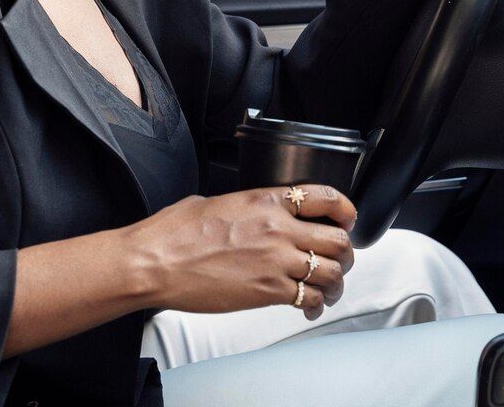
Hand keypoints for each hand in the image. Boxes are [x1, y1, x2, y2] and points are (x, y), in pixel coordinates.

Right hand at [125, 184, 356, 320]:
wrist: (156, 263)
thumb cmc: (175, 232)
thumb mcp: (218, 201)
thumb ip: (247, 204)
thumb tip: (253, 210)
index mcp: (268, 200)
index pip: (327, 198)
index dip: (346, 210)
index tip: (347, 219)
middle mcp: (279, 229)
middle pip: (338, 241)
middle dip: (346, 252)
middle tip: (340, 259)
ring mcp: (277, 262)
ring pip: (332, 272)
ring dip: (336, 282)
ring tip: (329, 288)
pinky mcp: (269, 291)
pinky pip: (309, 298)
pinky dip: (315, 304)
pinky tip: (309, 306)